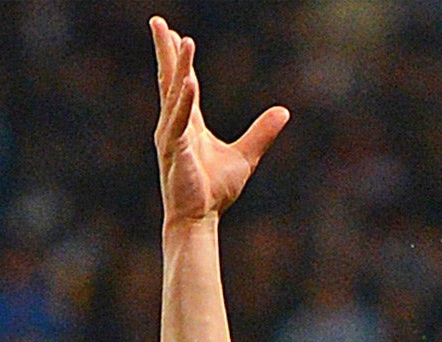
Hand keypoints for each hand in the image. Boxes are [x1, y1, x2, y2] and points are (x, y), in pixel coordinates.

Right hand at [150, 16, 287, 228]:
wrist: (200, 219)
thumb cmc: (215, 191)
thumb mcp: (246, 156)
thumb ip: (262, 132)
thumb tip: (284, 111)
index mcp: (189, 124)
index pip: (183, 84)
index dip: (180, 59)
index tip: (177, 35)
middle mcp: (175, 125)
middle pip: (170, 80)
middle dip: (165, 50)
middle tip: (158, 21)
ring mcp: (171, 136)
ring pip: (173, 93)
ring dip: (177, 66)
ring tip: (180, 39)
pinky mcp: (174, 150)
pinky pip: (178, 120)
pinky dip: (184, 101)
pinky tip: (189, 81)